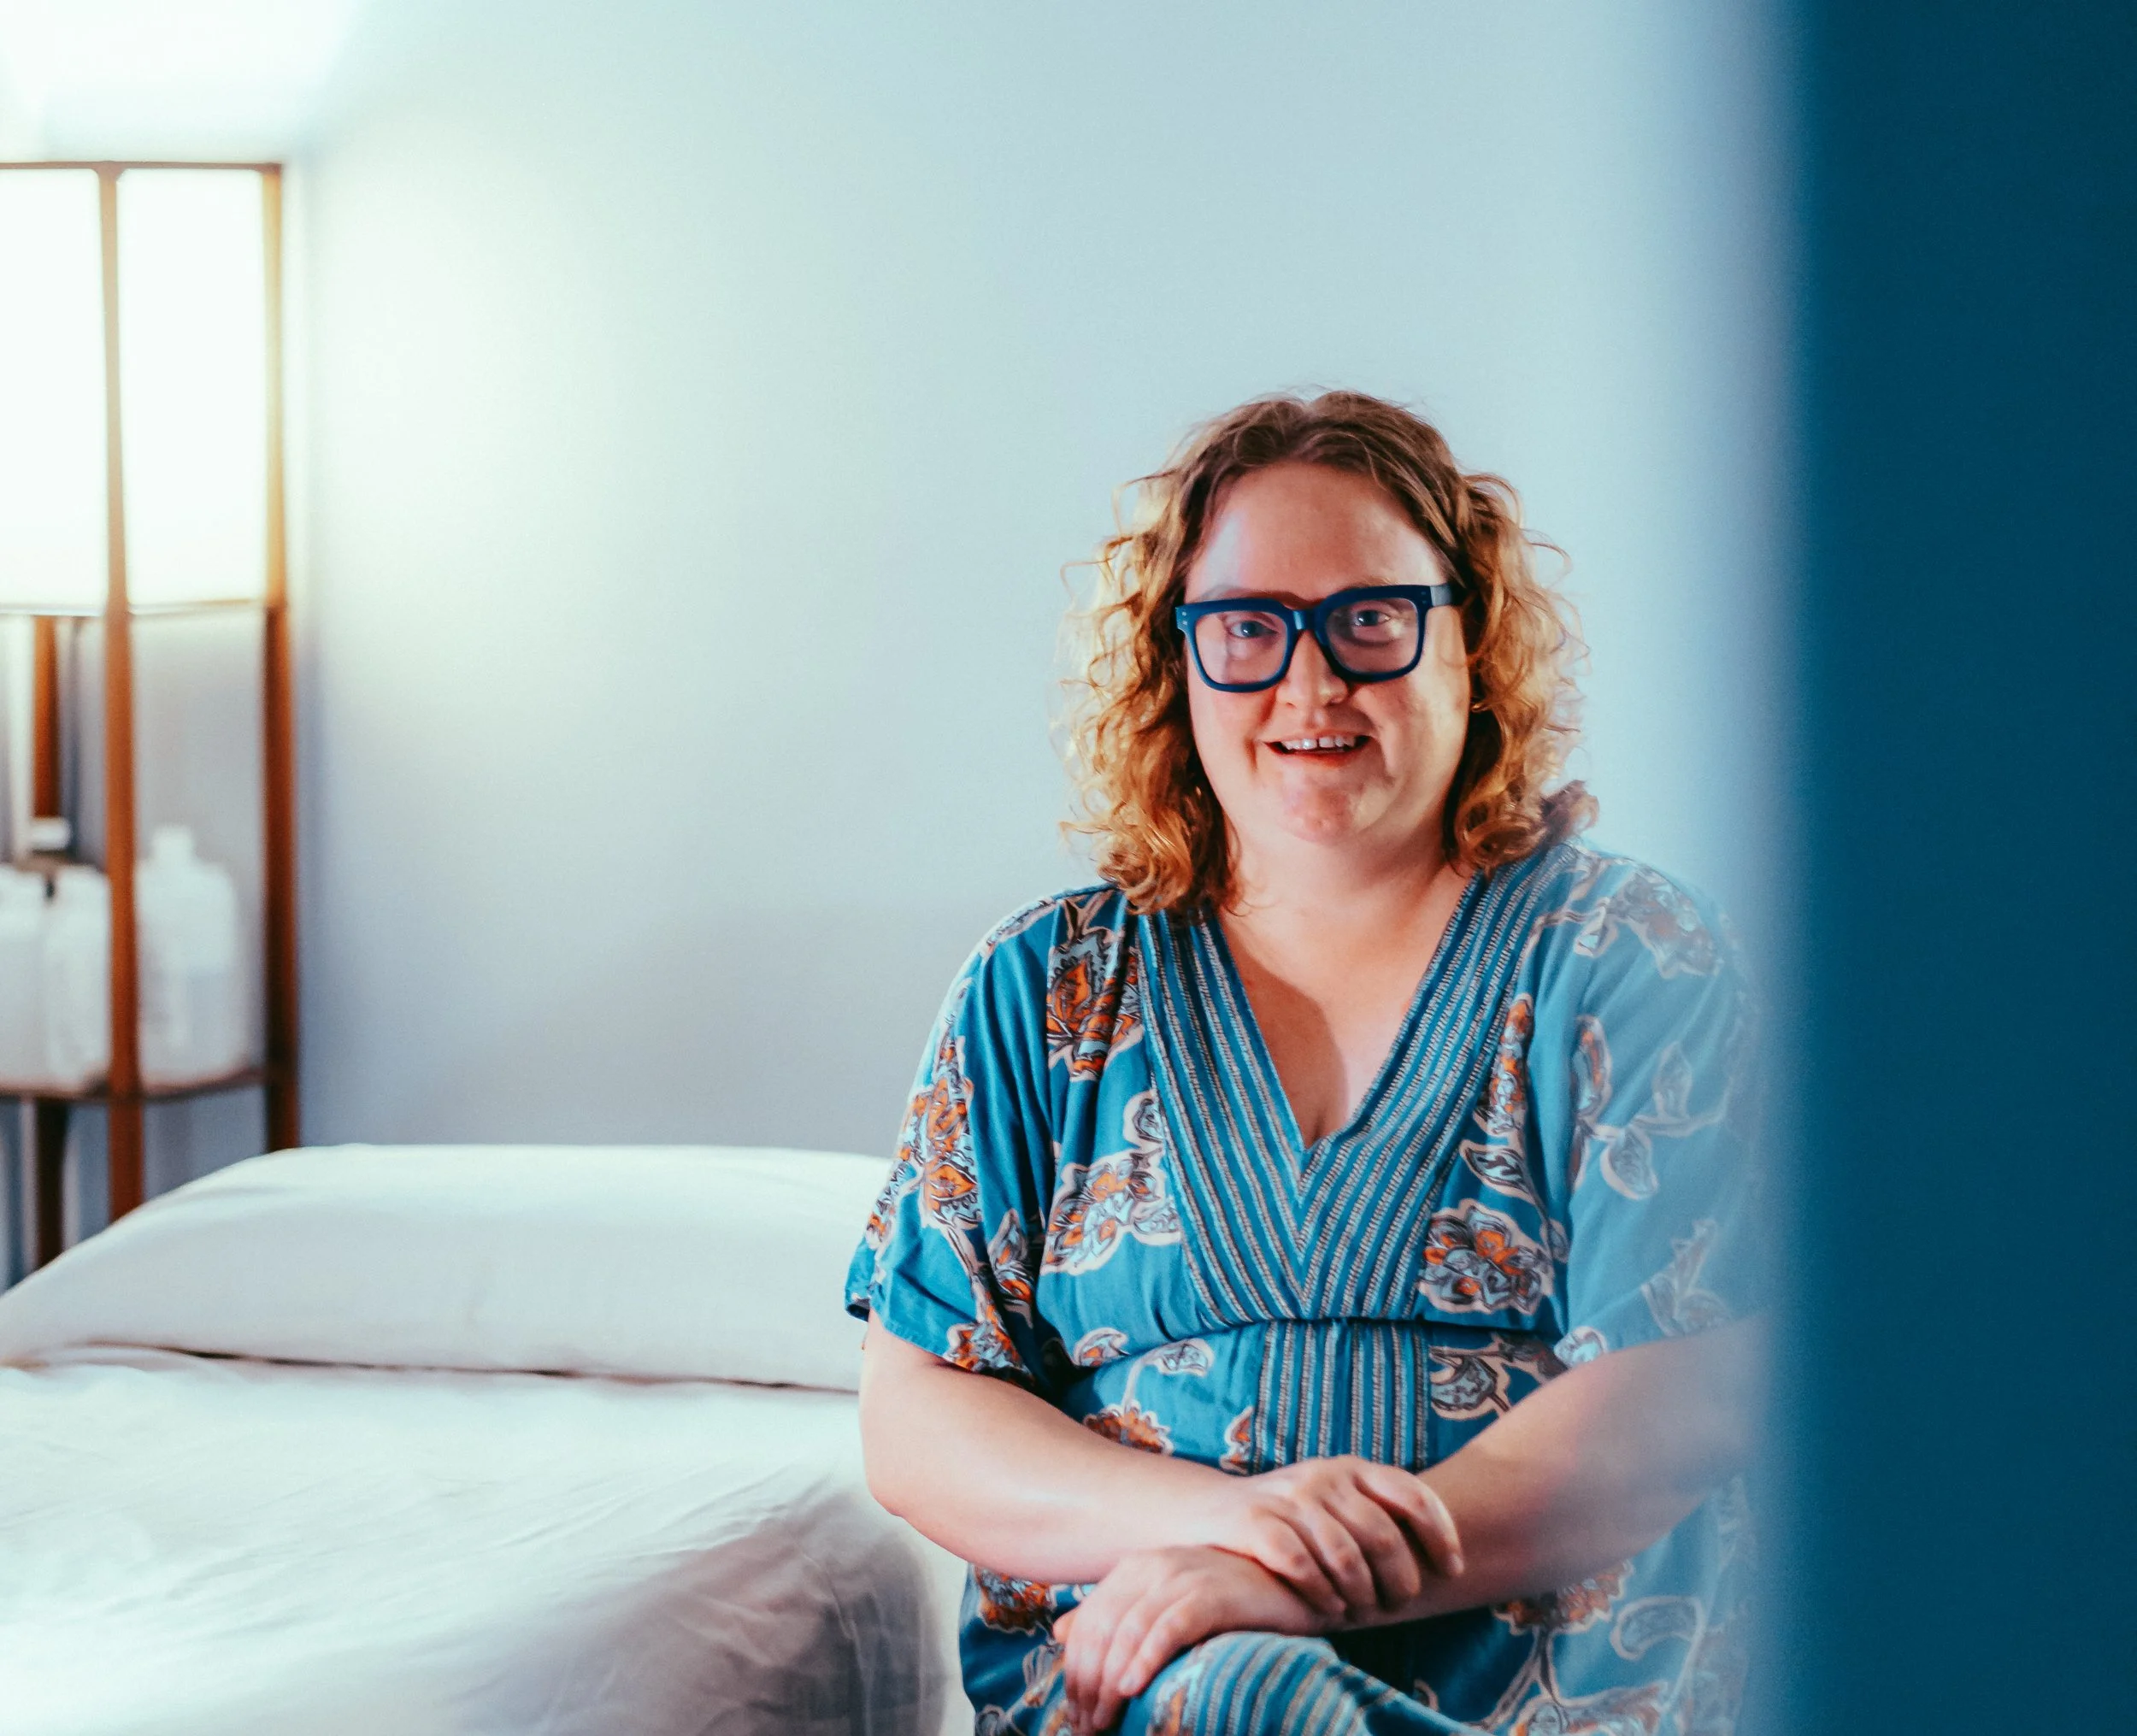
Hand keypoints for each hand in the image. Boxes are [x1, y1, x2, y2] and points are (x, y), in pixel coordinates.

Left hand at [1055, 1547, 1322, 1735]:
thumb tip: (1060, 1632)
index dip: (1074, 1670)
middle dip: (1087, 1684)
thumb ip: (1117, 1612)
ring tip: (1102, 1721)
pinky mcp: (1212, 1593)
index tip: (1072, 1714)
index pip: (1088, 1623)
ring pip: (1129, 1631)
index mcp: (1135, 1568)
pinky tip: (1131, 1688)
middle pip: (1103, 1630)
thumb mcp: (1166, 1602)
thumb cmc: (1228, 1599)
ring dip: (1108, 1682)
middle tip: (1085, 1727)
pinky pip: (1169, 1628)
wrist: (1293, 1584)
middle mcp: (1152, 1565)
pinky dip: (1145, 1658)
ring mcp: (1182, 1575)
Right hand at [1183, 1455, 1462, 1621]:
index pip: (1413, 1495)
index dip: (1441, 1535)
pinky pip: (1299, 1562)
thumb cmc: (1291, 1520)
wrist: (1210, 1513)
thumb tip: (1449, 1560)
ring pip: (1344, 1553)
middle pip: (1382, 1534)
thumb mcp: (1337, 1504)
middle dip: (1400, 1578)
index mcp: (1351, 1468)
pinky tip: (1328, 1608)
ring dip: (1361, 1592)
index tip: (1454, 1571)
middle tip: (1399, 1605)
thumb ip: (1378, 1517)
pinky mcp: (1254, 1521)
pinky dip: (1320, 1591)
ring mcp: (1287, 1497)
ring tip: (1363, 1613)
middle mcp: (1323, 1476)